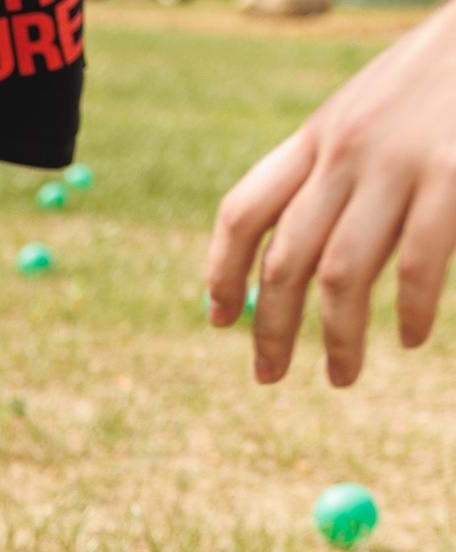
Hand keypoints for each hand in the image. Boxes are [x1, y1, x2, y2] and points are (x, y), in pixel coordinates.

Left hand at [205, 2, 455, 384]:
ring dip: (336, 337)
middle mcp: (346, 151)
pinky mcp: (455, 174)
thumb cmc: (445, 74)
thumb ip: (334, 165)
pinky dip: (410, 309)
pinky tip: (409, 337)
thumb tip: (302, 247)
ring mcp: (400, 163)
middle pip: (284, 260)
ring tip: (341, 375)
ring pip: (342, 274)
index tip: (219, 319)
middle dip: (271, 328)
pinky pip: (420, 262)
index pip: (244, 212)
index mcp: (318, 134)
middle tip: (267, 376)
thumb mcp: (371, 107)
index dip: (221, 271)